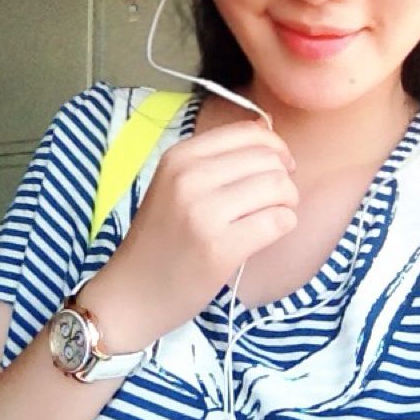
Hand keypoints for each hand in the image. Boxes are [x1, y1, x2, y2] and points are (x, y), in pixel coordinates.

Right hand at [83, 119, 297, 349]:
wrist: (133, 292)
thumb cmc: (161, 237)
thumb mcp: (176, 183)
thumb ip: (217, 158)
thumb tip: (266, 127)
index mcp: (180, 156)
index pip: (249, 131)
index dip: (276, 146)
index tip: (279, 167)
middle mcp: (190, 177)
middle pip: (269, 158)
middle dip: (284, 177)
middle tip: (276, 198)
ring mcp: (204, 212)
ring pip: (279, 186)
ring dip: (287, 202)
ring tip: (272, 215)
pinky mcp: (220, 247)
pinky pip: (278, 221)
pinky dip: (284, 224)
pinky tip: (268, 233)